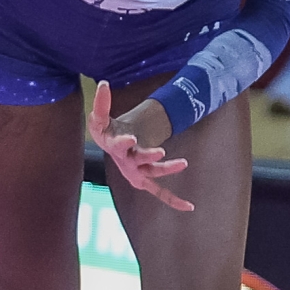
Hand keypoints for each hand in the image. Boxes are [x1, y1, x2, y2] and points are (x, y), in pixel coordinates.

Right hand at [87, 80, 192, 212]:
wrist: (110, 146)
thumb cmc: (106, 131)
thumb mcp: (99, 117)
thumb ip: (101, 102)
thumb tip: (104, 82)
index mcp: (115, 147)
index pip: (119, 145)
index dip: (124, 143)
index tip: (131, 137)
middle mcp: (126, 163)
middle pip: (138, 160)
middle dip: (148, 156)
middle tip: (160, 150)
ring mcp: (137, 173)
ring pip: (153, 174)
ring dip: (167, 169)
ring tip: (184, 162)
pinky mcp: (146, 180)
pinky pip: (160, 192)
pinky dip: (173, 200)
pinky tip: (190, 207)